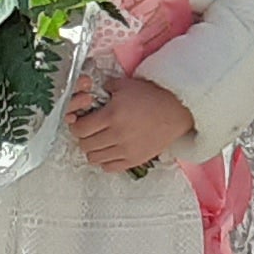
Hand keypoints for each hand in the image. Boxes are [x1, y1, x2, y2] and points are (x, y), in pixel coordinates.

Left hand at [65, 72, 196, 172]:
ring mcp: (125, 150)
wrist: (177, 111)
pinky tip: (111, 151)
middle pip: (85, 145)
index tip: (80, 122)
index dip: (77, 126)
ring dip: (93, 150)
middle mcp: (117, 135)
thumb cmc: (152, 96)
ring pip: (94, 158)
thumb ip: (106, 88)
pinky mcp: (134, 160)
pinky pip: (109, 168)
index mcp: (112, 115)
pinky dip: (105, 161)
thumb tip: (92, 94)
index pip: (80, 129)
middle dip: (83, 137)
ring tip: (100, 141)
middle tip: (90, 131)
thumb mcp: (126, 85)